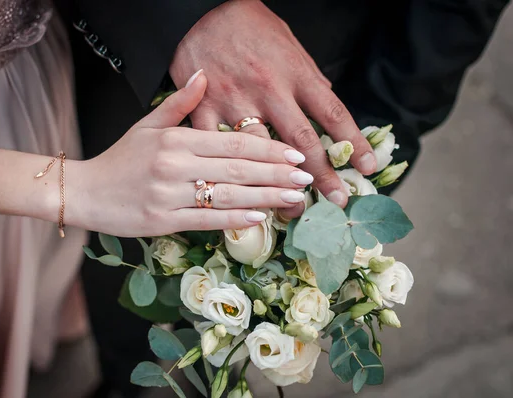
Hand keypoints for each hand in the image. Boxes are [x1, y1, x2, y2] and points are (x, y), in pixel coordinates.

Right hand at [65, 70, 313, 236]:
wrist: (85, 191)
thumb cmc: (120, 159)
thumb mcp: (147, 125)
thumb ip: (179, 103)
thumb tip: (202, 75)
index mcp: (176, 138)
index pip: (233, 142)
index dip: (268, 148)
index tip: (295, 154)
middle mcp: (175, 164)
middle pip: (237, 167)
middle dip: (276, 173)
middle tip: (306, 177)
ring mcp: (169, 194)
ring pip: (227, 195)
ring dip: (265, 197)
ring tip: (293, 198)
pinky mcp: (162, 221)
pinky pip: (206, 219)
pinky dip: (235, 219)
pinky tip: (260, 217)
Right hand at [169, 0, 375, 213]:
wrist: (202, 9)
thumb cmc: (249, 25)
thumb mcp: (289, 44)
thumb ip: (307, 77)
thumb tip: (325, 102)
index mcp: (294, 72)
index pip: (332, 113)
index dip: (352, 143)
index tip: (365, 169)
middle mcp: (268, 89)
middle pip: (301, 141)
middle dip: (321, 175)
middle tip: (335, 202)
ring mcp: (234, 100)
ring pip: (260, 152)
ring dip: (276, 184)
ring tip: (291, 209)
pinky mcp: (204, 108)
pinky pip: (216, 146)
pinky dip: (227, 172)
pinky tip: (239, 194)